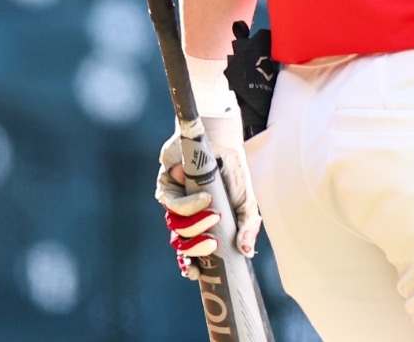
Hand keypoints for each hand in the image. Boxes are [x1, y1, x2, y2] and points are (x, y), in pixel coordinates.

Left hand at [156, 113, 258, 278]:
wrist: (222, 140)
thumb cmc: (233, 170)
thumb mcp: (247, 199)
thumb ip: (248, 224)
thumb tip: (246, 252)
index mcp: (203, 224)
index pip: (191, 252)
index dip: (190, 266)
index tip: (196, 274)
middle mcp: (186, 216)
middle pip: (181, 245)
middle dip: (195, 249)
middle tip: (212, 244)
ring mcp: (174, 202)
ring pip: (175, 228)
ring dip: (194, 226)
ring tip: (214, 215)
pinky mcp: (164, 187)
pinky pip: (170, 206)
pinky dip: (188, 207)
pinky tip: (205, 200)